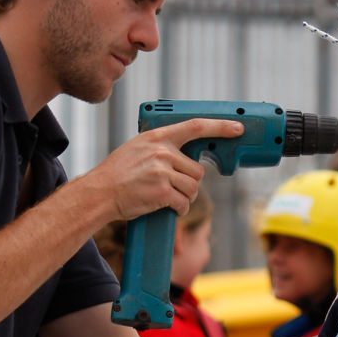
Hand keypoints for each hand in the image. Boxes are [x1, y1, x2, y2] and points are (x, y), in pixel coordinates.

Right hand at [90, 118, 243, 220]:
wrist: (100, 193)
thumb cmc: (118, 173)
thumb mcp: (138, 148)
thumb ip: (161, 147)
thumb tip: (185, 154)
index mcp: (157, 137)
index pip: (195, 126)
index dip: (220, 127)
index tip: (237, 128)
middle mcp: (162, 151)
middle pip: (197, 170)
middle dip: (190, 183)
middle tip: (174, 188)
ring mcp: (162, 171)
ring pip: (193, 188)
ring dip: (186, 198)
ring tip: (169, 198)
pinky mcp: (162, 192)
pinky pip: (184, 203)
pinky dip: (180, 209)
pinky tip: (169, 208)